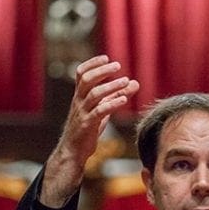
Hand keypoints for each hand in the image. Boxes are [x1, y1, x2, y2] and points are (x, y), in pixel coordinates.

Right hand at [40, 55, 139, 206]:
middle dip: (102, 71)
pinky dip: (111, 104)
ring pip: (93, 95)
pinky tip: (123, 99)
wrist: (73, 152)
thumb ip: (116, 96)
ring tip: (126, 81)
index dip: (92, 63)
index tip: (106, 57)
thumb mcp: (102, 110)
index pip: (81, 74)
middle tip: (118, 65)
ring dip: (111, 86)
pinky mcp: (87, 126)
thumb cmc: (88, 129)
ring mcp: (81, 114)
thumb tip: (135, 83)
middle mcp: (78, 102)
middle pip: (86, 80)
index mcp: (79, 96)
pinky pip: (99, 112)